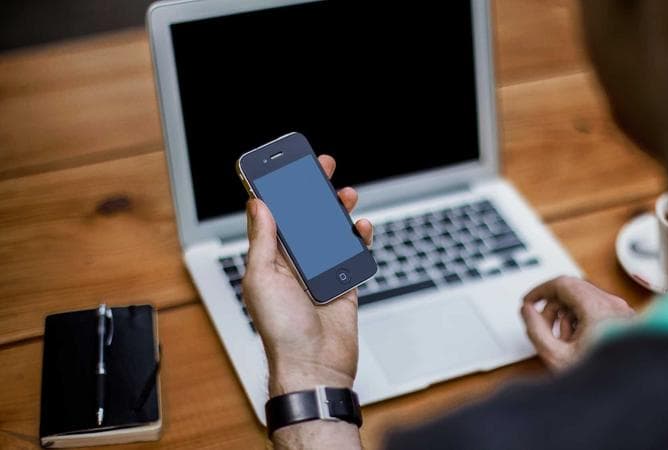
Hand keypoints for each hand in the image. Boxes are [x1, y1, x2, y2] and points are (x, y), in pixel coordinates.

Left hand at [242, 155, 372, 396]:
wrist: (314, 366)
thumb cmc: (281, 330)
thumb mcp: (262, 279)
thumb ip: (263, 240)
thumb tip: (258, 204)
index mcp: (270, 260)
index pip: (274, 216)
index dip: (279, 190)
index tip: (286, 166)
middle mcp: (294, 264)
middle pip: (305, 218)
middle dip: (313, 191)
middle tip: (322, 167)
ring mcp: (320, 273)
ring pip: (331, 232)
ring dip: (337, 211)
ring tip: (346, 194)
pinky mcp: (344, 284)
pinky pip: (353, 254)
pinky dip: (358, 239)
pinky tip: (361, 227)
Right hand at [520, 276, 634, 371]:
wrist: (630, 393)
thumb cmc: (603, 380)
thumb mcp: (557, 357)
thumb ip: (536, 330)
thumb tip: (528, 311)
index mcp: (598, 309)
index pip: (562, 284)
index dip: (540, 291)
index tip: (528, 302)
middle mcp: (614, 305)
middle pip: (572, 291)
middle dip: (552, 307)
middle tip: (542, 327)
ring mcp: (622, 312)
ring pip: (584, 300)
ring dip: (566, 316)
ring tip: (563, 341)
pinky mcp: (626, 321)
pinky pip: (597, 310)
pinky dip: (581, 320)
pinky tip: (578, 343)